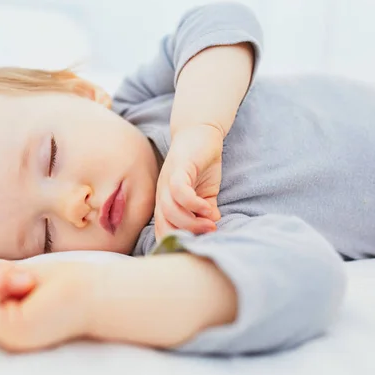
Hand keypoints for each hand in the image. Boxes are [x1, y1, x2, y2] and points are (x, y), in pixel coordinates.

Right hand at [0, 261, 99, 351]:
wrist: (95, 292)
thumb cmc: (72, 284)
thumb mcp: (30, 274)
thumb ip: (8, 276)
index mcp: (19, 323)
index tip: (24, 273)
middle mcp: (13, 336)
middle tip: (27, 275)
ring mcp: (12, 338)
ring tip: (26, 278)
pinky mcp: (13, 334)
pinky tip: (20, 279)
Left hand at [155, 124, 222, 239]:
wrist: (201, 132)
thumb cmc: (201, 164)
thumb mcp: (205, 193)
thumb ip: (206, 211)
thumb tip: (212, 225)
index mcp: (165, 202)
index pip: (162, 229)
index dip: (179, 240)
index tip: (199, 242)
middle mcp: (162, 193)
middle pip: (164, 224)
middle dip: (186, 234)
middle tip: (208, 233)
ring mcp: (168, 181)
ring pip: (170, 211)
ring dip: (192, 222)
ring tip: (211, 224)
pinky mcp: (178, 169)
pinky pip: (179, 192)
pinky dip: (193, 204)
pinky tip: (207, 207)